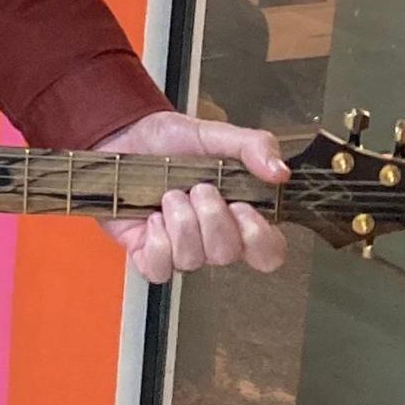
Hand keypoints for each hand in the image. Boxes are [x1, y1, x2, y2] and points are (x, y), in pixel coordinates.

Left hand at [96, 111, 288, 283]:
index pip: (268, 253)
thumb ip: (253, 146)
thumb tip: (280, 172)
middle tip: (198, 188)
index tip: (241, 205)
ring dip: (181, 222)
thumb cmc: (171, 140)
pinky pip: (159, 270)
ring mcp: (179, 248)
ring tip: (170, 194)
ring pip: (192, 261)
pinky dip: (157, 242)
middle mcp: (212, 237)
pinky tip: (152, 217)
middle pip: (227, 255)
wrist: (124, 135)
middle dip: (212, 218)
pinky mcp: (146, 253)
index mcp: (237, 214)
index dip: (258, 238)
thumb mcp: (215, 134)